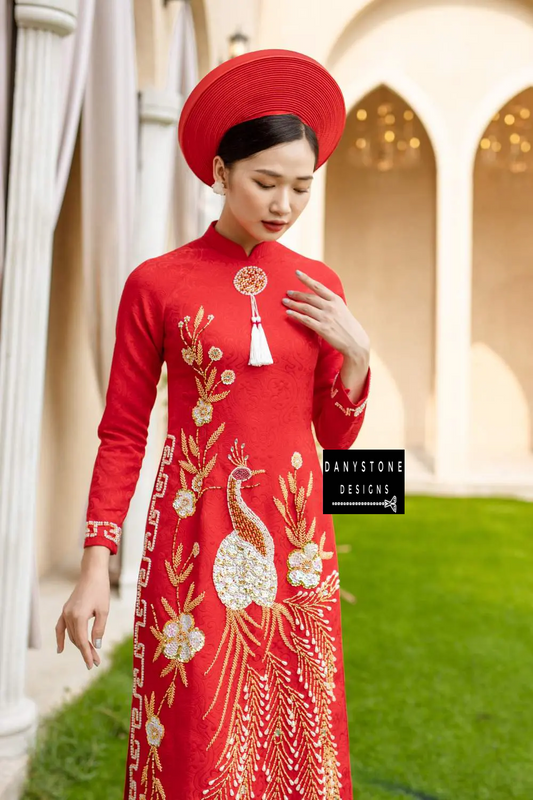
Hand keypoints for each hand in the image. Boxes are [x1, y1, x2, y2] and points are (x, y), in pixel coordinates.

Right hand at [55, 546, 110, 669]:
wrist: (93, 573)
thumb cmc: (101, 590)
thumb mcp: (104, 611)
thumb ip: (99, 629)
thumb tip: (96, 645)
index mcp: (78, 617)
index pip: (82, 641)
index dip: (87, 654)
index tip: (92, 665)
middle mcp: (69, 616)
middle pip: (76, 639)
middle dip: (86, 651)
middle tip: (96, 662)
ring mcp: (65, 612)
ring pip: (70, 635)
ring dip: (79, 645)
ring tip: (89, 655)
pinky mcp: (66, 610)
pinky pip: (60, 627)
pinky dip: (60, 638)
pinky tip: (60, 649)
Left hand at [282, 270, 369, 358]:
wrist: (355, 342)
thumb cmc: (348, 326)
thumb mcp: (342, 309)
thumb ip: (330, 303)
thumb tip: (318, 297)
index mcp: (336, 300)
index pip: (318, 286)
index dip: (306, 279)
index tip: (297, 273)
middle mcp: (331, 307)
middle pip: (309, 297)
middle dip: (296, 294)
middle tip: (288, 292)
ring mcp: (326, 318)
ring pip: (305, 308)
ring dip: (293, 304)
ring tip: (284, 301)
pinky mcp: (323, 329)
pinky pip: (305, 320)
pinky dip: (295, 315)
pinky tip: (288, 313)